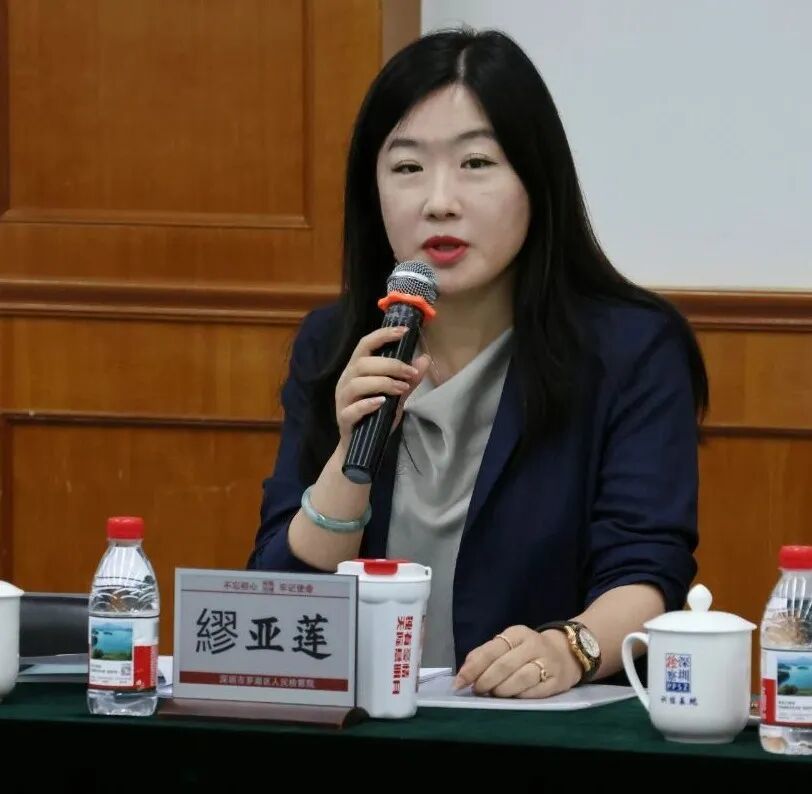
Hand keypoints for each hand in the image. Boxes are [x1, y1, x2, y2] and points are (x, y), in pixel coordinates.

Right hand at [334, 326, 430, 454]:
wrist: (361, 448)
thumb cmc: (376, 416)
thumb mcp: (397, 396)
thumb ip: (409, 379)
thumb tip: (425, 359)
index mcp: (357, 370)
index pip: (365, 344)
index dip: (383, 335)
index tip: (404, 331)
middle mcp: (346, 381)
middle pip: (362, 363)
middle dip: (390, 364)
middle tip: (410, 373)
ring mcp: (343, 400)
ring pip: (357, 383)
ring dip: (383, 382)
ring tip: (402, 389)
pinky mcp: (344, 419)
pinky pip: (352, 409)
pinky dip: (368, 404)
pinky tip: (382, 403)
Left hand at [453, 625, 582, 697]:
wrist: (567, 652)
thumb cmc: (528, 650)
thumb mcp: (508, 644)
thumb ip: (486, 654)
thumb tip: (464, 670)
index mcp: (517, 633)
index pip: (491, 650)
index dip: (473, 668)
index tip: (460, 682)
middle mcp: (533, 645)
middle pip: (504, 665)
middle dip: (485, 680)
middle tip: (477, 690)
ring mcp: (547, 663)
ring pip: (519, 678)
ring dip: (501, 690)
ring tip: (493, 694)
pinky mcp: (557, 681)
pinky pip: (534, 692)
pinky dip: (519, 696)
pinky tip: (512, 698)